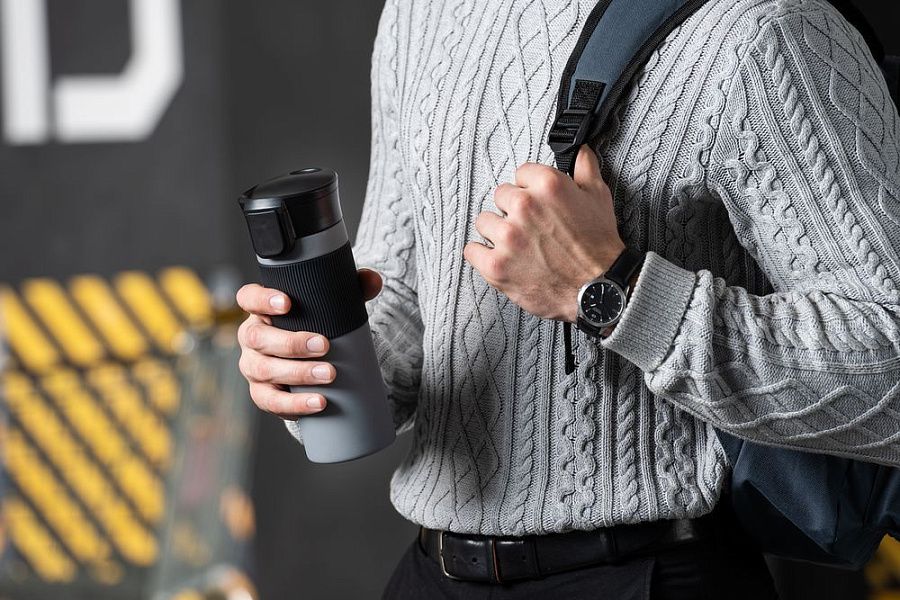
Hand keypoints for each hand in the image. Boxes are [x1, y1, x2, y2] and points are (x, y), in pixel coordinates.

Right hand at [236, 268, 382, 419]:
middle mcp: (252, 337)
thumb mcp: (332, 305)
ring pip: (265, 370)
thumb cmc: (317, 326)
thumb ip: (353, 288)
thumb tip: (373, 280)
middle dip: (292, 343)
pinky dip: (295, 404)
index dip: (261, 300)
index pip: (248, 297)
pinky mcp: (262, 394)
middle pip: (258, 338)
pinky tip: (318, 402)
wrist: (313, 361)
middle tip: (324, 345)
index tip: (286, 303)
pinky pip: (272, 401)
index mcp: (261, 310)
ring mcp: (254, 367)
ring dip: (298, 373)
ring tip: (329, 374)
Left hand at [463, 145, 624, 323]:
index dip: (529, 189)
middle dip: (513, 210)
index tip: (535, 202)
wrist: (600, 289)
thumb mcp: (598, 198)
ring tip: (516, 244)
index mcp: (547, 185)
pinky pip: (472, 250)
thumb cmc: (599, 246)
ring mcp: (508, 237)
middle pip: (500, 196)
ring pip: (484, 221)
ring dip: (497, 231)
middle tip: (529, 227)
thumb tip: (581, 152)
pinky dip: (481, 254)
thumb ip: (585, 169)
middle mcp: (524, 207)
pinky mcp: (497, 266)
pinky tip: (497, 257)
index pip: (520, 173)